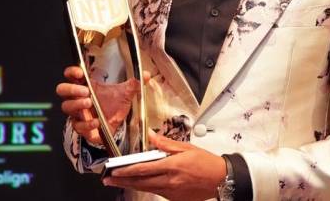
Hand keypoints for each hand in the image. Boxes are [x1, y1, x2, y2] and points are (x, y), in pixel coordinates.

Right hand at [55, 65, 147, 144]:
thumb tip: (146, 74)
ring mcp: (78, 113)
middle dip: (71, 89)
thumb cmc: (114, 105)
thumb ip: (134, 83)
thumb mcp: (125, 93)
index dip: (72, 72)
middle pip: (62, 90)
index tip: (80, 72)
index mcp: (86, 86)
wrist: (116, 125)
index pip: (71, 75)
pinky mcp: (82, 128)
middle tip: (85, 90)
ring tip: (89, 102)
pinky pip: (78, 126)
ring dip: (77, 104)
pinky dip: (87, 124)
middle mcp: (78, 99)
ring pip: (67, 107)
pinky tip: (96, 122)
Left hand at [104, 130, 226, 200]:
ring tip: (118, 182)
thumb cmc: (206, 162)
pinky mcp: (175, 199)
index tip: (114, 169)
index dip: (126, 170)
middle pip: (140, 182)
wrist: (221, 180)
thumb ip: (165, 143)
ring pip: (146, 188)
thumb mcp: (186, 147)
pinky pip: (157, 192)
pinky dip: (147, 187)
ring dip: (131, 185)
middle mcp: (170, 181)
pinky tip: (140, 184)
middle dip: (122, 180)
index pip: (143, 168)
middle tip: (108, 179)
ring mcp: (171, 192)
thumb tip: (150, 134)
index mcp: (172, 166)